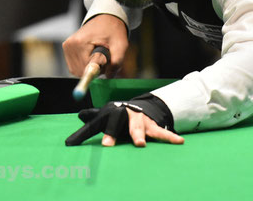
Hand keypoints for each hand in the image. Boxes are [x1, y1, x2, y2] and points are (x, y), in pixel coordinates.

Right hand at [63, 14, 128, 76]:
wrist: (106, 18)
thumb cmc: (113, 29)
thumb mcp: (120, 45)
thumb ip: (116, 62)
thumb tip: (109, 76)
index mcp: (80, 42)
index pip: (88, 68)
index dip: (100, 68)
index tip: (106, 61)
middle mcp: (70, 45)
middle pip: (82, 71)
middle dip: (95, 69)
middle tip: (104, 58)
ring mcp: (67, 47)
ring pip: (77, 70)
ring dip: (90, 68)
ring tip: (98, 55)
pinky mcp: (67, 49)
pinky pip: (75, 66)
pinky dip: (85, 65)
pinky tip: (92, 55)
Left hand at [65, 100, 183, 146]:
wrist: (140, 107)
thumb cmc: (118, 117)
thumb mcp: (105, 116)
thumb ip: (93, 118)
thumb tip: (80, 115)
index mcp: (110, 114)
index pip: (95, 124)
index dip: (84, 133)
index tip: (73, 143)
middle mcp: (124, 114)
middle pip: (117, 121)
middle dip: (112, 132)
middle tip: (107, 145)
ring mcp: (139, 119)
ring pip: (138, 127)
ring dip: (138, 135)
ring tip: (139, 144)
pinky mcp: (151, 125)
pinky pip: (160, 132)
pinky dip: (169, 137)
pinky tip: (179, 142)